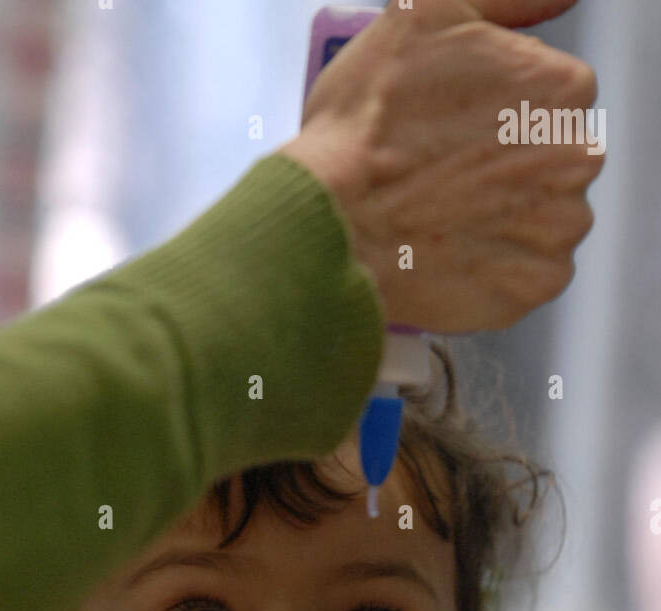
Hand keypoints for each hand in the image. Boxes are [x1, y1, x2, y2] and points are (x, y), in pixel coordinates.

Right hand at [279, 0, 603, 331]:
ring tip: (445, 216)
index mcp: (561, 87)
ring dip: (504, 217)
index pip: (550, 95)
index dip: (497, 110)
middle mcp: (575, 157)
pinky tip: (454, 251)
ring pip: (544, 216)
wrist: (333, 224)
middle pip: (551, 157)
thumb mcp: (426, 14)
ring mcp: (559, 228)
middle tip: (443, 175)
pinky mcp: (535, 285)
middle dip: (508, 165)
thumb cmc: (367, 126)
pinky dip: (497, 268)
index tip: (454, 128)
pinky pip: (530, 274)